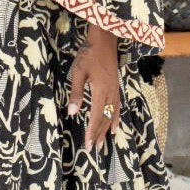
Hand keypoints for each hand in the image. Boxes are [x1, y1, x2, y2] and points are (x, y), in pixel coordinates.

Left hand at [68, 25, 120, 152]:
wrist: (105, 40)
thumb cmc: (88, 54)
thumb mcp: (78, 72)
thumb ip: (76, 93)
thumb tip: (72, 113)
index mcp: (100, 91)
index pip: (95, 116)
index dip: (91, 132)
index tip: (87, 145)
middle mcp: (110, 94)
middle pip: (105, 119)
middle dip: (98, 135)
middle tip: (92, 149)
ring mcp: (115, 91)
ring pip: (111, 115)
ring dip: (105, 130)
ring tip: (102, 144)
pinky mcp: (116, 88)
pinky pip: (117, 108)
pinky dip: (115, 120)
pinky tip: (114, 128)